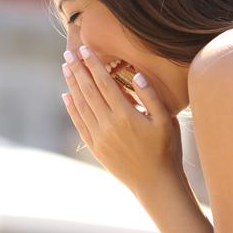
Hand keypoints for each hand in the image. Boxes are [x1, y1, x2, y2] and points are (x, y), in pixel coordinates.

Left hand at [61, 46, 183, 191]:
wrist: (155, 183)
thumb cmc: (166, 149)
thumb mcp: (166, 120)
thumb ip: (151, 97)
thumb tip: (136, 75)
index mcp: (126, 115)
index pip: (104, 83)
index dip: (93, 65)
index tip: (84, 50)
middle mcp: (108, 124)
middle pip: (88, 91)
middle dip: (78, 70)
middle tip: (68, 54)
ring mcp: (99, 137)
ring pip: (81, 106)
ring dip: (72, 85)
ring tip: (65, 69)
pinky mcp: (95, 147)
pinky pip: (79, 123)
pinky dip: (71, 109)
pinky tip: (66, 96)